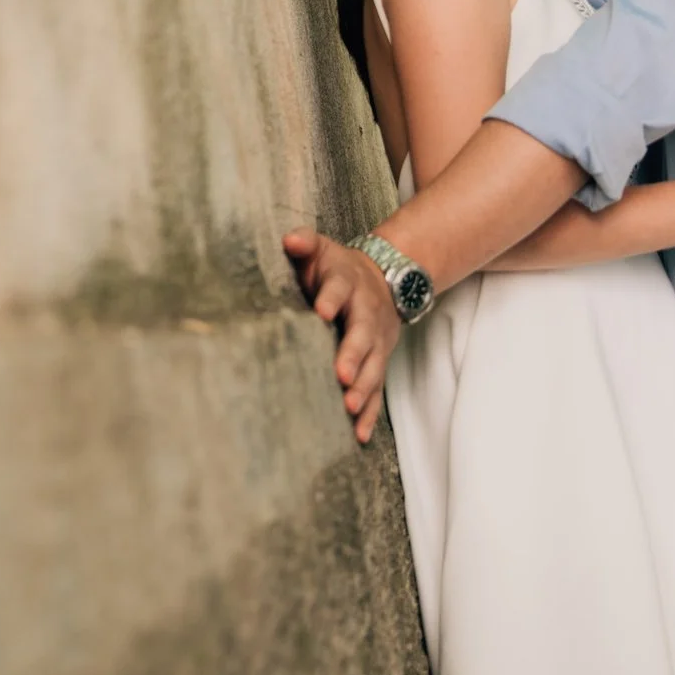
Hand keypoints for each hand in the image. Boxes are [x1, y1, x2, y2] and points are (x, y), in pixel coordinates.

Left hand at [282, 228, 398, 442]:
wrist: (384, 278)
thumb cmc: (337, 268)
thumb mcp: (322, 249)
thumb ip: (305, 242)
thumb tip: (289, 240)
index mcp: (347, 284)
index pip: (339, 289)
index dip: (330, 298)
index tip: (320, 311)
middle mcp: (366, 315)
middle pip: (361, 334)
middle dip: (353, 354)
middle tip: (341, 374)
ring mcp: (376, 341)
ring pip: (373, 366)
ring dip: (363, 387)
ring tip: (350, 408)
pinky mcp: (378, 362)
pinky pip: (378, 390)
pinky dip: (371, 412)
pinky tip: (359, 434)